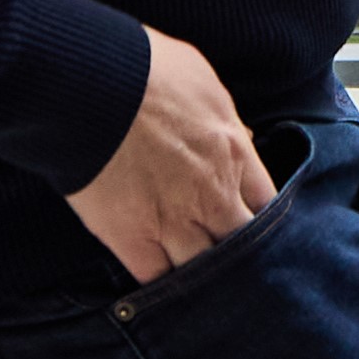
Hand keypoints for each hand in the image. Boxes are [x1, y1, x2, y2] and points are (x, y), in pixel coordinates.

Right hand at [67, 26, 274, 282]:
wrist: (91, 87)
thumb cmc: (145, 70)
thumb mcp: (205, 83)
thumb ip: (226, 120)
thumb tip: (238, 140)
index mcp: (234, 153)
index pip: (268, 204)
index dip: (262, 220)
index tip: (253, 225)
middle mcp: (212, 194)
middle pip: (244, 245)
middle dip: (242, 256)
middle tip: (235, 265)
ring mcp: (173, 221)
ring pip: (204, 270)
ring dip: (203, 275)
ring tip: (200, 285)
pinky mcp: (131, 238)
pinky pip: (156, 279)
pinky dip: (160, 286)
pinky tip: (160, 288)